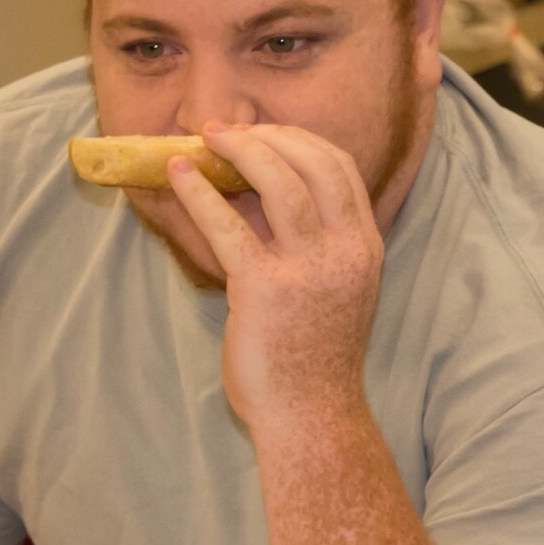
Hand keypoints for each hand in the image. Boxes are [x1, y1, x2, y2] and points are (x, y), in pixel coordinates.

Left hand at [165, 123, 382, 429]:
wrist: (310, 414)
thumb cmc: (313, 356)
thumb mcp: (334, 288)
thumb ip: (314, 242)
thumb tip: (258, 192)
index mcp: (364, 248)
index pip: (340, 169)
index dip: (299, 139)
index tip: (265, 133)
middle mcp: (345, 251)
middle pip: (313, 162)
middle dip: (266, 134)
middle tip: (225, 130)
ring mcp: (309, 269)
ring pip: (279, 180)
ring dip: (237, 149)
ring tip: (204, 140)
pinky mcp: (265, 289)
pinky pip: (228, 224)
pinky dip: (199, 192)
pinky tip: (178, 176)